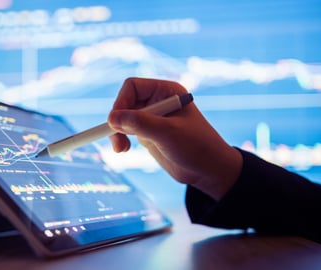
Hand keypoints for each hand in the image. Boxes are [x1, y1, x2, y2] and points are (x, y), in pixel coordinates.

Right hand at [107, 77, 241, 200]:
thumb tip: (112, 118)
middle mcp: (158, 101)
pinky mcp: (148, 133)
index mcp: (166, 91)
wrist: (209, 170)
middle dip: (117, 120)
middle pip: (124, 101)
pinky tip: (123, 149)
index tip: (116, 122)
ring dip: (117, 131)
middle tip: (117, 139)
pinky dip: (120, 138)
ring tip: (121, 148)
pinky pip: (126, 130)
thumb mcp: (168, 133)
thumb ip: (140, 123)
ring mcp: (152, 117)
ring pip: (122, 117)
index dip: (121, 102)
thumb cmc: (197, 147)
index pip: (132, 86)